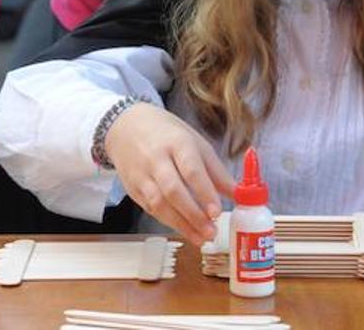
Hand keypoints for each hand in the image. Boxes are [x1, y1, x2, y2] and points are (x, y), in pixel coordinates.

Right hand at [104, 103, 233, 245]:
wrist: (125, 126)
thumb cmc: (166, 134)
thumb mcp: (195, 142)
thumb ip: (216, 170)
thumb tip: (238, 194)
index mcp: (177, 142)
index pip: (191, 169)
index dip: (204, 192)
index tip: (217, 212)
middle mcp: (156, 158)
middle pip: (173, 190)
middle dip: (193, 215)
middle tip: (211, 231)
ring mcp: (142, 174)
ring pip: (159, 204)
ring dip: (181, 224)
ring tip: (201, 238)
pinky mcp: (133, 188)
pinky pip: (150, 208)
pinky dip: (168, 222)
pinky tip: (184, 230)